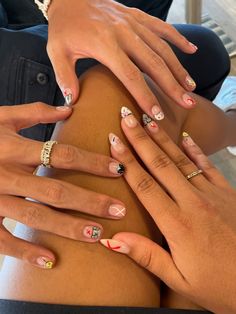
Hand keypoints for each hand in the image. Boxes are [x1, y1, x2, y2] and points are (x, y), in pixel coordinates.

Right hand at [0, 103, 124, 268]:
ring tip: (97, 235)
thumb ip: (35, 112)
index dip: (92, 162)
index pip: (62, 155)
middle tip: (119, 210)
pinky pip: (3, 240)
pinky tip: (50, 261)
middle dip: (90, 202)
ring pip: (35, 216)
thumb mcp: (1, 117)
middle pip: (55, 190)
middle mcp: (6, 174)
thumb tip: (69, 109)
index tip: (118, 169)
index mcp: (13, 148)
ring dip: (67, 227)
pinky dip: (25, 252)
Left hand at [47, 0, 196, 113]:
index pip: (131, 76)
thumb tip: (73, 101)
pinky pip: (162, 27)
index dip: (146, 96)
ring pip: (162, 47)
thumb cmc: (64, 25)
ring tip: (190, 86)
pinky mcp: (137, 16)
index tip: (157, 114)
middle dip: (172, 85)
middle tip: (186, 103)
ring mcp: (133, 23)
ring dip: (178, 68)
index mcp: (105, 45)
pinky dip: (177, 38)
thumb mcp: (56, 50)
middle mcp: (124, 34)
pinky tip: (191, 50)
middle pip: (154, 63)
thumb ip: (64, 76)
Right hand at [101, 107, 235, 313]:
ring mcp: (212, 195)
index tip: (114, 142)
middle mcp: (193, 203)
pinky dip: (195, 150)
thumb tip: (113, 240)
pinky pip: (206, 166)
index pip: (145, 186)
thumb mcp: (181, 280)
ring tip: (149, 120)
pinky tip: (186, 137)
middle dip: (141, 139)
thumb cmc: (220, 285)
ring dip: (163, 139)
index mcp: (177, 224)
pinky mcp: (227, 193)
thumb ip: (147, 256)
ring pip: (181, 160)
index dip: (127, 162)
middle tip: (127, 118)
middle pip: (160, 165)